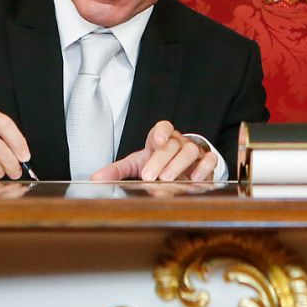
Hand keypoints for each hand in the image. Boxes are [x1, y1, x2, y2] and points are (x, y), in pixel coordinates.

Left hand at [90, 120, 219, 181]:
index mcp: (160, 139)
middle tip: (150, 176)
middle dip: (161, 159)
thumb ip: (118, 171)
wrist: (183, 172)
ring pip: (191, 150)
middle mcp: (178, 142)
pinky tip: (194, 179)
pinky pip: (210, 159)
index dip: (160, 132)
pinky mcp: (207, 162)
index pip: (163, 127)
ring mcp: (194, 151)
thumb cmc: (157, 165)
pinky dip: (204, 168)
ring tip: (167, 180)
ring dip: (179, 164)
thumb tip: (95, 179)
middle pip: (172, 144)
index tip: (155, 142)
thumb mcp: (136, 165)